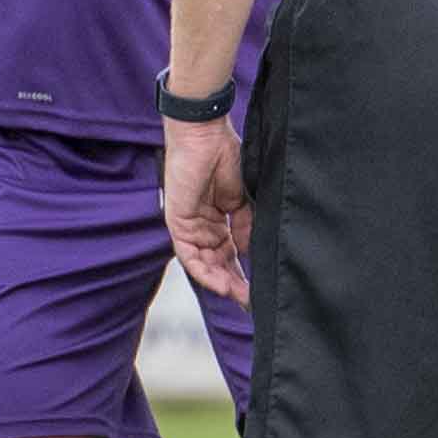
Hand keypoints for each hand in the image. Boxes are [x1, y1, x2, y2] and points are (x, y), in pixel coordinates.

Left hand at [162, 117, 250, 305]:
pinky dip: (205, 272)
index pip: (231, 254)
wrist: (205, 135)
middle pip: (219, 264)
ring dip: (223, 283)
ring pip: (205, 265)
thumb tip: (251, 253)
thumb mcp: (244, 198)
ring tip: (242, 297)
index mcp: (219, 220)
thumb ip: (246, 226)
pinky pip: (189, 256)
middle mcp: (203, 228)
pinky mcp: (177, 224)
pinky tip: (222, 284)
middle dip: (235, 285)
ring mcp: (190, 227)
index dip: (245, 274)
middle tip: (253, 302)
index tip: (260, 291)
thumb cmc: (225, 156)